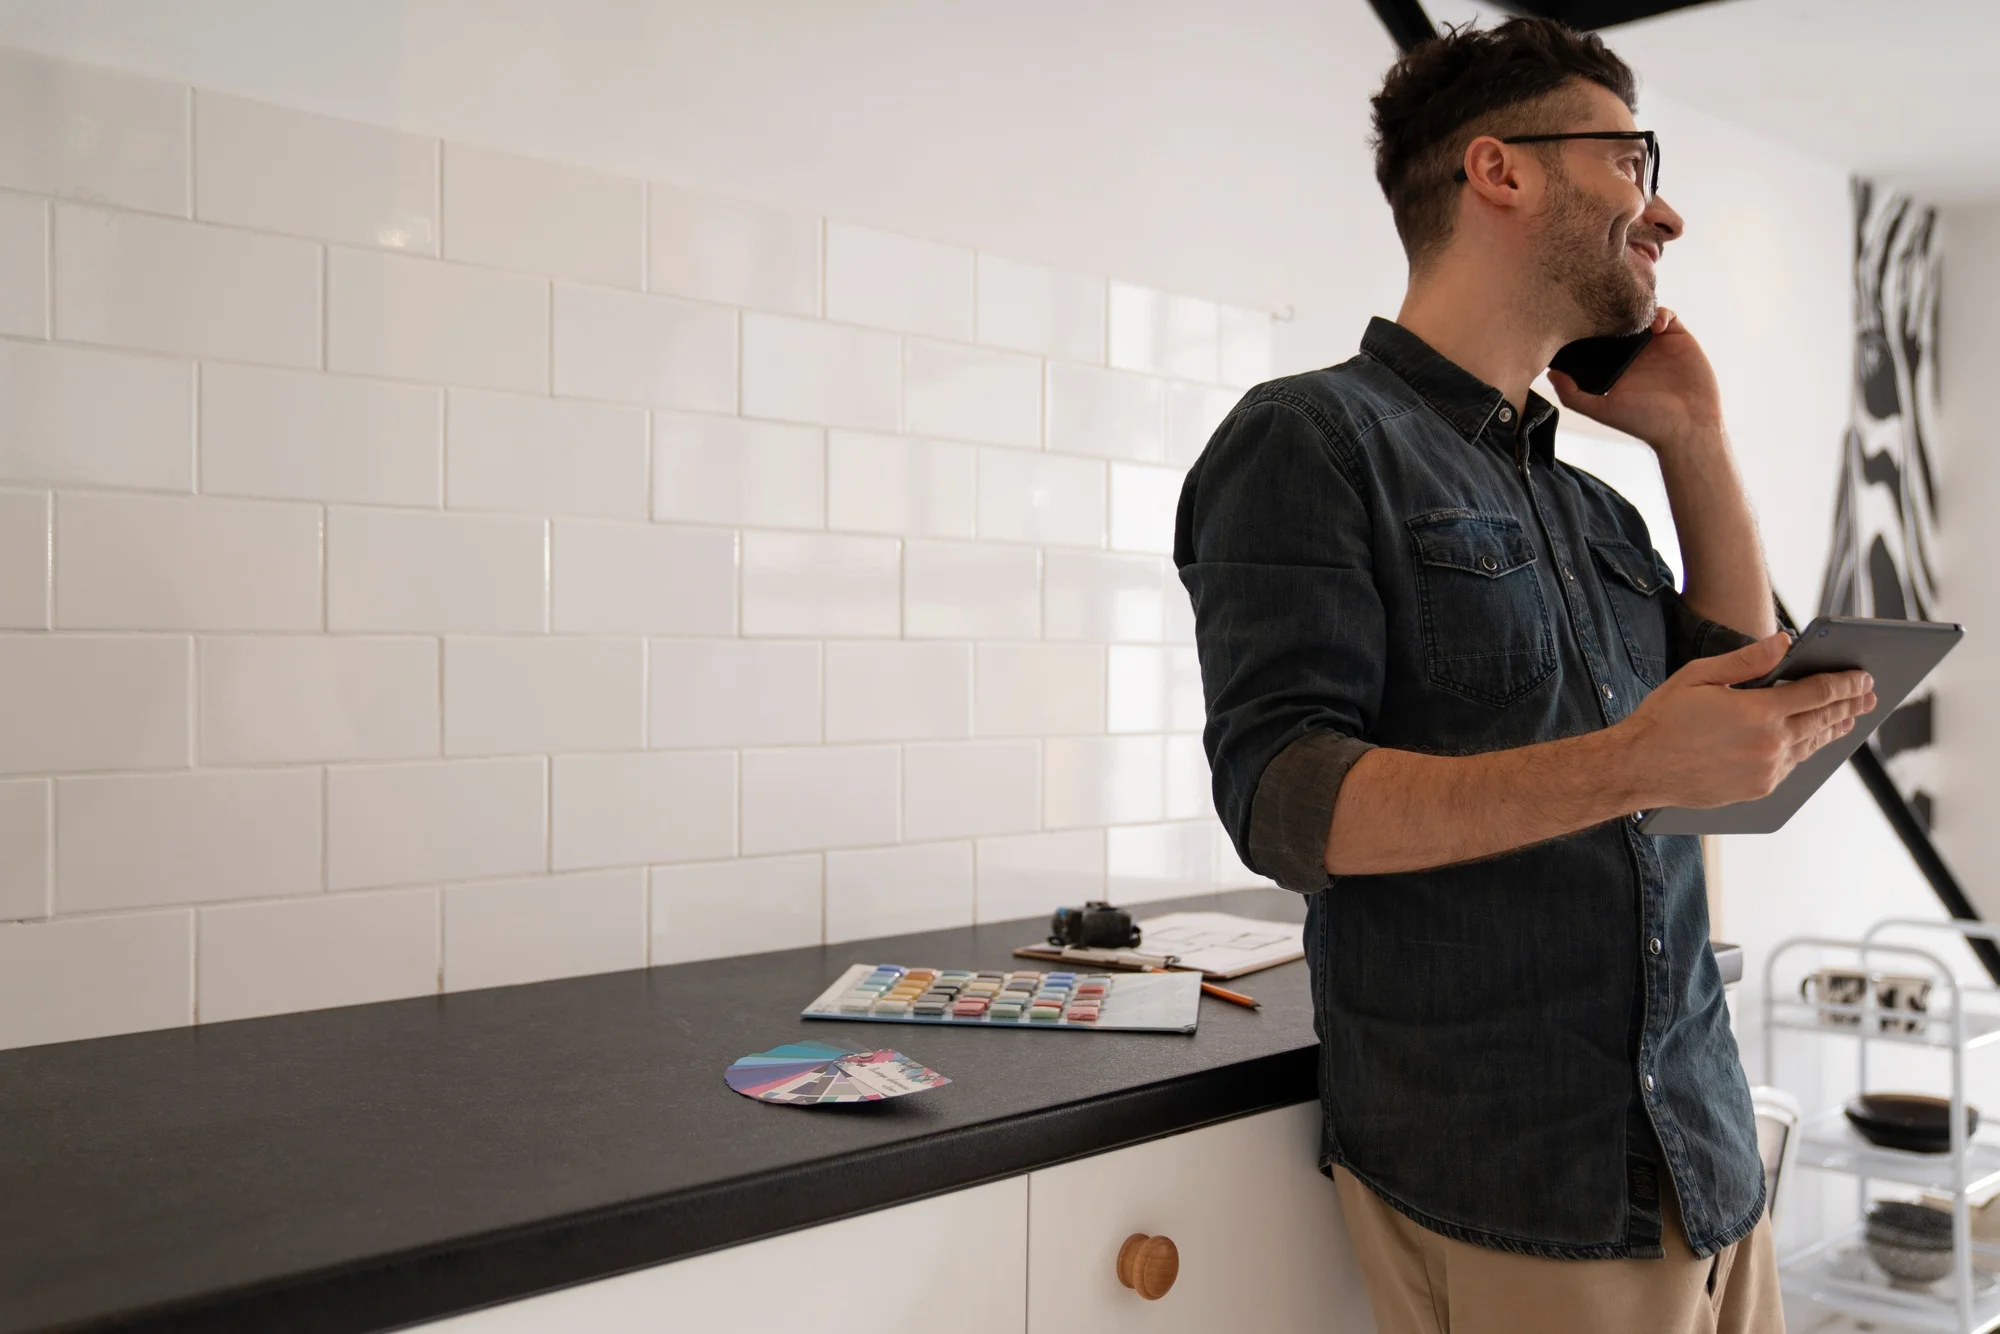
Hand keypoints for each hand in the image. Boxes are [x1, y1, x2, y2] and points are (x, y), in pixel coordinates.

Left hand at [1549, 307, 1723, 454]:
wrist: (1689, 426)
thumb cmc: (1645, 422)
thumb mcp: (1602, 410)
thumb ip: (1572, 395)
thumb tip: (1549, 374)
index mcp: (1612, 366)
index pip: (1595, 338)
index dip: (1588, 326)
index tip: (1581, 318)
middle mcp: (1632, 353)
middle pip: (1616, 321)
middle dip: (1610, 311)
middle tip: (1604, 307)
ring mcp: (1655, 344)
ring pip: (1640, 314)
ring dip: (1635, 309)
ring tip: (1631, 315)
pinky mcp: (1678, 338)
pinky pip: (1666, 315)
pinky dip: (1660, 313)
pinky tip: (1655, 326)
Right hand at [1613, 632, 1877, 810]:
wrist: (1639, 766)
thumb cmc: (1663, 718)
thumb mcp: (1700, 676)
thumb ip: (1747, 661)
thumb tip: (1784, 642)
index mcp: (1758, 711)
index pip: (1818, 691)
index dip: (1845, 681)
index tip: (1862, 675)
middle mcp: (1770, 744)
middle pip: (1824, 719)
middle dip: (1850, 703)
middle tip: (1869, 694)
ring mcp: (1767, 770)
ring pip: (1813, 745)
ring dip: (1834, 728)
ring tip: (1849, 717)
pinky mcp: (1759, 789)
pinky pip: (1793, 766)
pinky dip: (1808, 749)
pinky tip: (1813, 741)